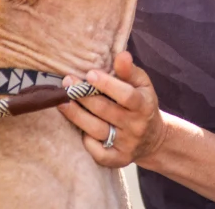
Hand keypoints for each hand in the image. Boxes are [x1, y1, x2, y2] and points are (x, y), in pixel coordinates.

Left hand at [58, 51, 166, 167]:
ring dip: (76, 115)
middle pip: (105, 111)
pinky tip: (77, 128)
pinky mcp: (119, 159)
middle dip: (83, 96)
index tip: (89, 73)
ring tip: (61, 102)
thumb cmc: (142, 103)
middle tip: (67, 82)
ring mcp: (127, 144)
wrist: (154, 138)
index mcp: (144, 105)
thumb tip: (121, 55)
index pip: (126, 95)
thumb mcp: (142, 85)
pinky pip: (98, 152)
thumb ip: (130, 70)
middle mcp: (136, 126)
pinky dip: (86, 141)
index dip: (107, 85)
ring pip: (97, 130)